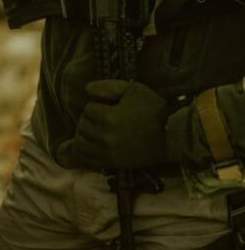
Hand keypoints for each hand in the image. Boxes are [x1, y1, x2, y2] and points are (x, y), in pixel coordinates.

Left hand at [56, 79, 171, 169]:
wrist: (170, 134)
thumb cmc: (153, 108)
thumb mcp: (132, 89)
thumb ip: (108, 86)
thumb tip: (87, 88)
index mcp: (108, 117)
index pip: (88, 109)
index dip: (97, 105)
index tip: (108, 106)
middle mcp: (104, 136)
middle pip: (82, 125)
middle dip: (89, 119)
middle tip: (101, 117)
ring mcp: (107, 152)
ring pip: (80, 143)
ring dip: (84, 135)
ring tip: (94, 130)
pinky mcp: (112, 163)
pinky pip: (87, 159)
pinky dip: (85, 150)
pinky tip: (92, 144)